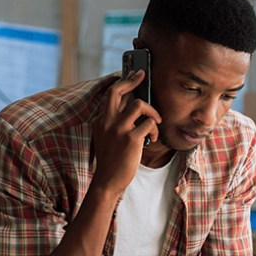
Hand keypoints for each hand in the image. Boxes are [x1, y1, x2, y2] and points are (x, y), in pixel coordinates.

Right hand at [90, 71, 160, 193]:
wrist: (108, 181)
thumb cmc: (111, 160)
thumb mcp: (106, 137)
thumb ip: (114, 121)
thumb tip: (133, 104)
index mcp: (100, 120)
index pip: (110, 94)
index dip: (123, 82)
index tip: (133, 75)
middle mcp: (107, 121)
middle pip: (118, 90)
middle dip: (133, 80)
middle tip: (143, 76)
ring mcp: (118, 129)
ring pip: (139, 105)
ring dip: (152, 111)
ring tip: (154, 122)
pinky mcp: (131, 139)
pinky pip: (149, 124)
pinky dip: (154, 129)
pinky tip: (152, 137)